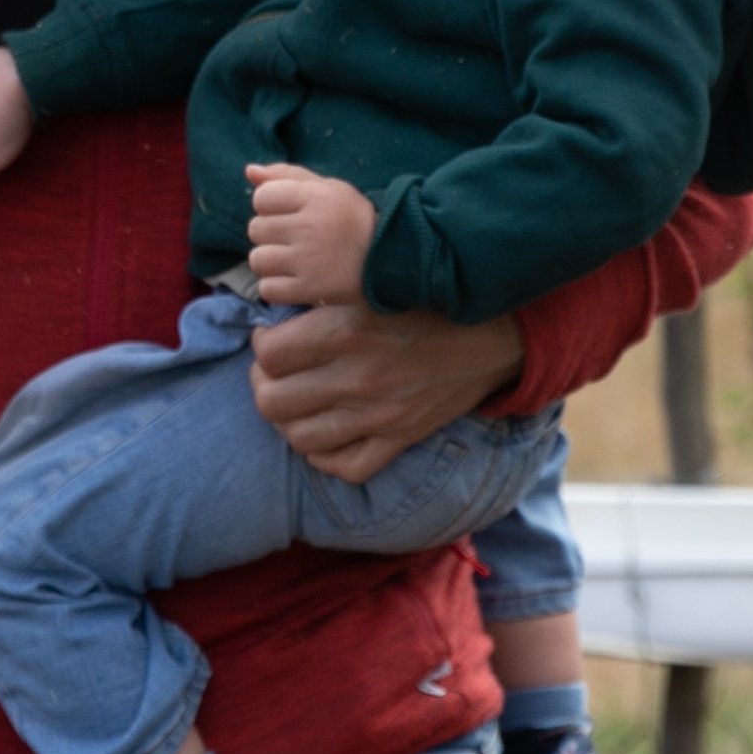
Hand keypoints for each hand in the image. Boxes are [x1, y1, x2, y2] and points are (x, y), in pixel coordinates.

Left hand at [244, 163, 373, 306]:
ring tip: (294, 261)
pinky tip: (295, 281)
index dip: (271, 206)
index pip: (262, 197)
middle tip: (297, 240)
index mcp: (314, 197)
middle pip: (256, 229)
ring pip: (258, 260)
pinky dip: (277, 288)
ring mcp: (308, 260)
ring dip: (271, 263)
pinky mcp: (309, 289)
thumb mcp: (329, 188)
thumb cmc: (354, 220)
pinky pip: (267, 290)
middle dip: (272, 235)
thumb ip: (288, 176)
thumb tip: (249, 171)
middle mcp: (309, 227)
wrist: (392, 260)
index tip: (291, 214)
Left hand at [246, 301, 522, 481]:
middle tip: (273, 373)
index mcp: (348, 330)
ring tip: (293, 401)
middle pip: (272, 402)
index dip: (261, 346)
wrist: (492, 337)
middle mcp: (360, 377)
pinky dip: (324, 456)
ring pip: (299, 438)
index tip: (270, 338)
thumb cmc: (424, 303)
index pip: (270, 354)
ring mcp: (381, 415)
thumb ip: (321, 300)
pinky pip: (345, 467)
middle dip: (263, 385)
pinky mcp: (401, 438)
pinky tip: (323, 432)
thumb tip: (274, 318)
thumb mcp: (369, 286)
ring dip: (287, 422)